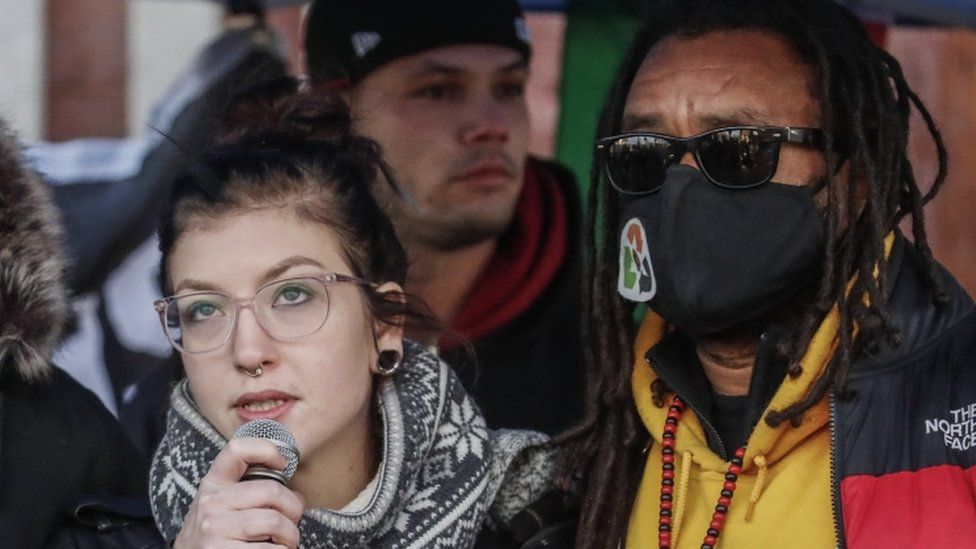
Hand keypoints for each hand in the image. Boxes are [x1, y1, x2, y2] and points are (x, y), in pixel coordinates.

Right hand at [174, 438, 304, 547]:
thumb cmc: (216, 535)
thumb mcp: (223, 506)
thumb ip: (253, 494)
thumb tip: (297, 497)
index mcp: (213, 484)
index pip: (237, 449)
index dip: (267, 449)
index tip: (282, 464)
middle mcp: (211, 503)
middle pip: (271, 490)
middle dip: (294, 508)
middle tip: (293, 521)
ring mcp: (214, 529)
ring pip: (275, 521)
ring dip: (290, 535)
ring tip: (285, 542)